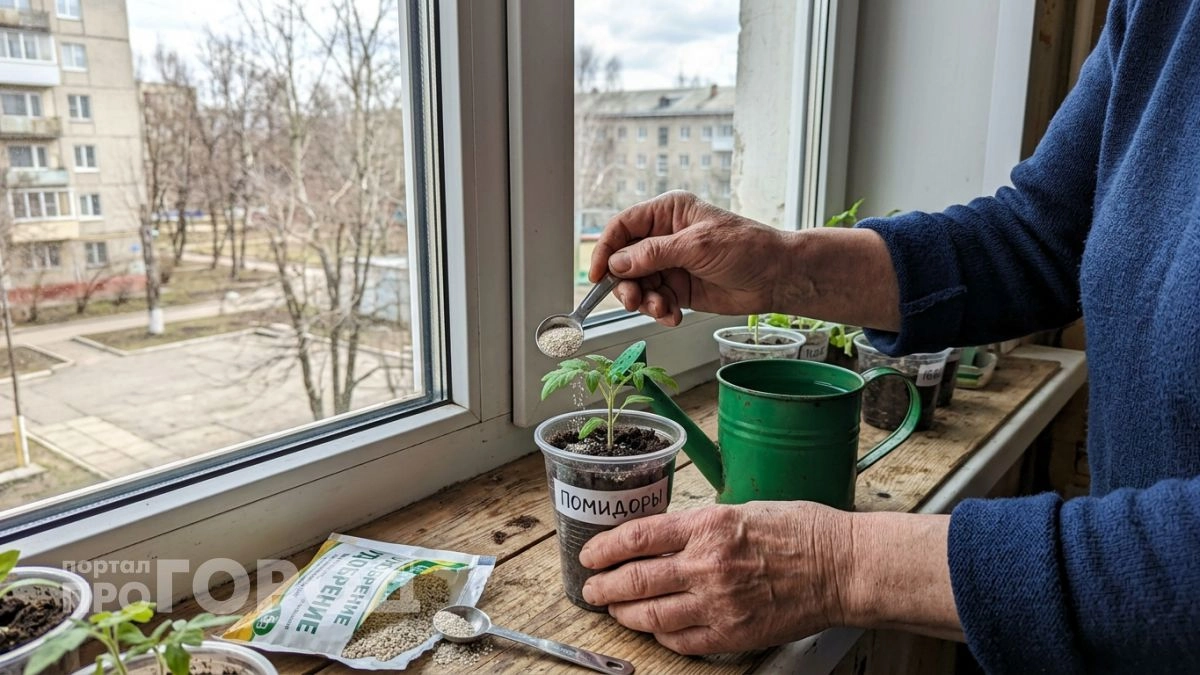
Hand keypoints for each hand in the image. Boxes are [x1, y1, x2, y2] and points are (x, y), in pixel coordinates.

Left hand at [578, 502, 852, 654]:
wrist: (843, 568)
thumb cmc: (801, 531)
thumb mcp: (744, 509)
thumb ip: (702, 525)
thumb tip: (666, 537)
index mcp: (708, 525)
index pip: (638, 537)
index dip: (605, 548)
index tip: (591, 554)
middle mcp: (707, 564)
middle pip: (635, 580)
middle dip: (603, 586)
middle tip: (591, 589)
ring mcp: (719, 603)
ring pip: (651, 615)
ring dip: (624, 614)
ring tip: (614, 609)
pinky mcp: (733, 634)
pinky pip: (682, 640)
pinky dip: (661, 635)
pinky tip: (655, 628)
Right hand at [588, 191, 792, 325]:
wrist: (777, 277)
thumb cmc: (746, 248)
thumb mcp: (696, 246)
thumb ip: (654, 254)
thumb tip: (617, 263)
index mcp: (669, 212)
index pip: (623, 226)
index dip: (606, 249)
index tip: (597, 274)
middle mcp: (665, 237)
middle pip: (625, 260)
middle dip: (626, 283)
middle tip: (633, 300)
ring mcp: (671, 264)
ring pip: (638, 284)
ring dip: (644, 301)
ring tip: (661, 309)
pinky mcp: (679, 288)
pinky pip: (655, 300)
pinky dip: (659, 311)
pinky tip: (673, 315)